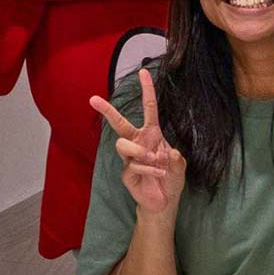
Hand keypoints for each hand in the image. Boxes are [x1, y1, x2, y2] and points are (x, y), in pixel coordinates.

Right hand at [90, 69, 185, 218]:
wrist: (164, 202)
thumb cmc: (171, 179)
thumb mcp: (180, 166)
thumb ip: (176, 158)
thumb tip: (167, 151)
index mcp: (151, 134)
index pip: (148, 108)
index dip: (147, 90)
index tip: (143, 71)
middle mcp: (138, 142)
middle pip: (119, 123)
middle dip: (107, 110)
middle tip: (93, 99)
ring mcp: (130, 157)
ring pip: (123, 144)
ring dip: (140, 150)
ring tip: (153, 159)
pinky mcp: (127, 172)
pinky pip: (134, 164)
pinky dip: (151, 169)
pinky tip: (159, 173)